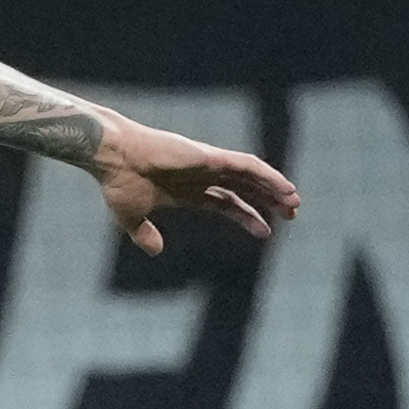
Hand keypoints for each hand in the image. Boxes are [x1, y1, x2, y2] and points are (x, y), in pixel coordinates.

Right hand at [93, 114, 297, 253]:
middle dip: (268, 202)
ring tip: (294, 204)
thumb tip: (156, 251)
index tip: (266, 232)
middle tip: (290, 216)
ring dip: (274, 188)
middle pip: (245, 189)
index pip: (227, 203)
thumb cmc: (119, 183)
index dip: (247, 217)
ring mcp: (209, 164)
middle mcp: (203, 176)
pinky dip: (269, 176)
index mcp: (188, 191)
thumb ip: (145, 234)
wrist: (113, 158)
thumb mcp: (132, 217)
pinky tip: (285, 188)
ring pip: (251, 176)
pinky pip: (248, 166)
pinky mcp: (211, 157)